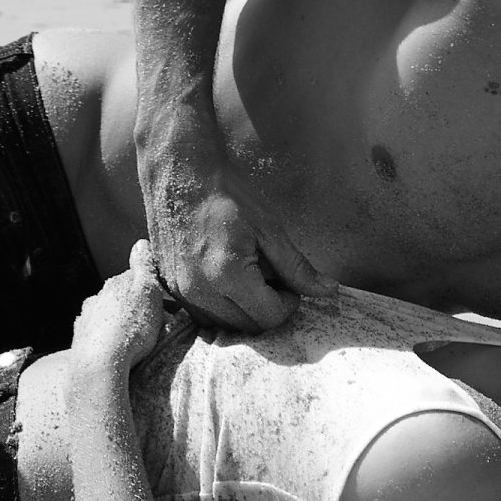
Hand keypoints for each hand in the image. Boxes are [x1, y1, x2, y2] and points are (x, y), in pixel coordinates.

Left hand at [73, 241, 177, 372]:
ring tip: (134, 338)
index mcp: (116, 284)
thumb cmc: (130, 328)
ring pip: (107, 313)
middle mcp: (98, 297)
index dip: (153, 289)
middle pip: (120, 296)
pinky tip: (114, 346)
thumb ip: (144, 267)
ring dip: (119, 320)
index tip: (168, 304)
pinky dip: (106, 336)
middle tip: (155, 322)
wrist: (100, 363)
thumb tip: (141, 243)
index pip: (136, 278)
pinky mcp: (81, 338)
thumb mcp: (146, 292)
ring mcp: (87, 317)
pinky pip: (97, 332)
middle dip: (135, 305)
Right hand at [145, 160, 333, 331]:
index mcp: (228, 276)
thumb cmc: (227, 196)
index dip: (288, 303)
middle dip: (267, 309)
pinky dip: (221, 307)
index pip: (270, 317)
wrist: (179, 174)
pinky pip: (203, 315)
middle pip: (248, 327)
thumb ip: (297, 267)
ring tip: (249, 277)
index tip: (289, 282)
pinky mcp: (171, 287)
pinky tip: (227, 279)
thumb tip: (329, 291)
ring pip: (225, 326)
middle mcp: (200, 291)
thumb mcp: (270, 229)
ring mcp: (182, 291)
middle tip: (272, 279)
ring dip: (244, 311)